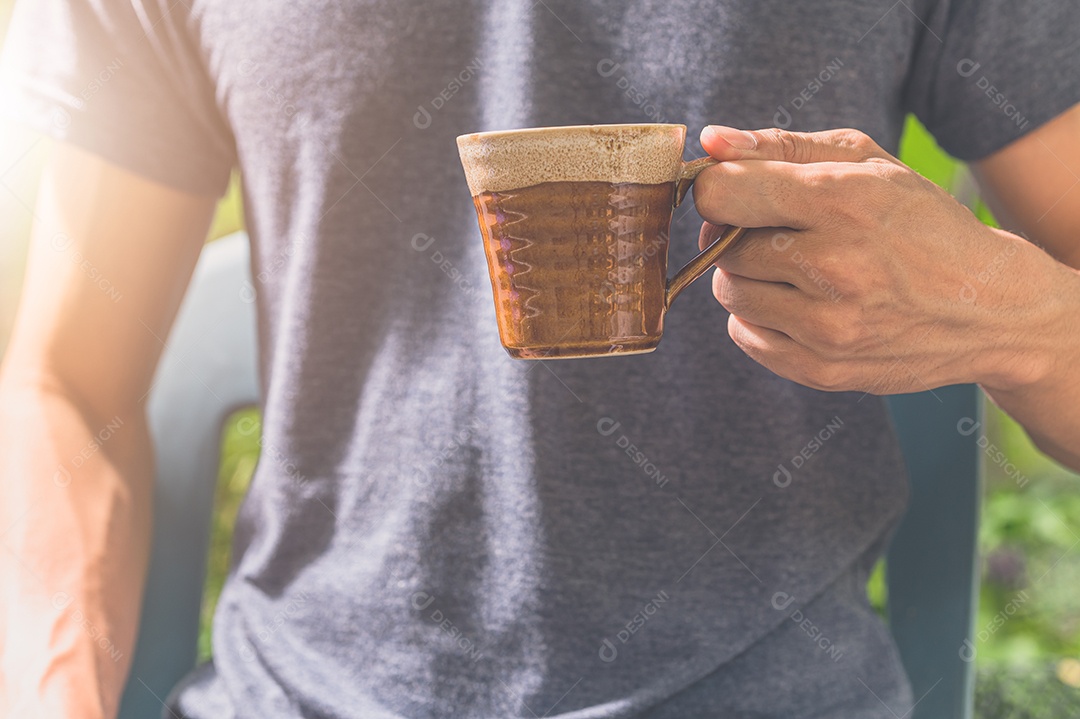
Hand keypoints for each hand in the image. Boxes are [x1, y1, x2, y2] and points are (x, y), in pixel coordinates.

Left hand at [691, 125, 1061, 394]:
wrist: (989, 307)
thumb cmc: (918, 222)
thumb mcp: (866, 163)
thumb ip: (780, 146)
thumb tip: (709, 143)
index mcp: (844, 201)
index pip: (723, 194)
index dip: (717, 190)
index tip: (734, 194)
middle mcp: (835, 266)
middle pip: (723, 247)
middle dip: (737, 235)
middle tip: (776, 232)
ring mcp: (828, 326)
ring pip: (729, 293)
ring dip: (747, 277)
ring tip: (794, 268)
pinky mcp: (822, 368)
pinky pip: (744, 335)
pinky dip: (759, 317)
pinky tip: (800, 303)